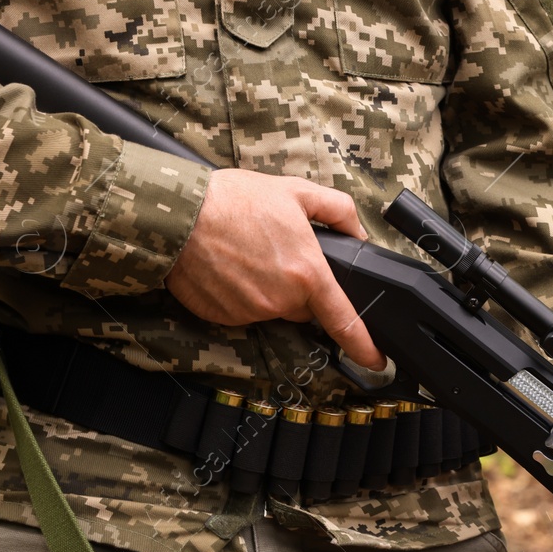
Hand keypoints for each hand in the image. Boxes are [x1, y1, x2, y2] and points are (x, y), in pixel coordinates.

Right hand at [168, 169, 385, 369]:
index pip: (345, 321)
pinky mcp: (223, 318)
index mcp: (307, 274)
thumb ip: (337, 211)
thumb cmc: (233, 200)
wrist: (176, 213)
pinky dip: (240, 293)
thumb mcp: (295, 191)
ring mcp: (251, 312)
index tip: (376, 360)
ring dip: (267, 288)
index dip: (364, 346)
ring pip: (272, 308)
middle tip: (274, 251)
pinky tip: (228, 266)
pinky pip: (243, 310)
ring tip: (246, 252)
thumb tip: (357, 233)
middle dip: (299, 286)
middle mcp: (281, 300)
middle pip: (304, 306)